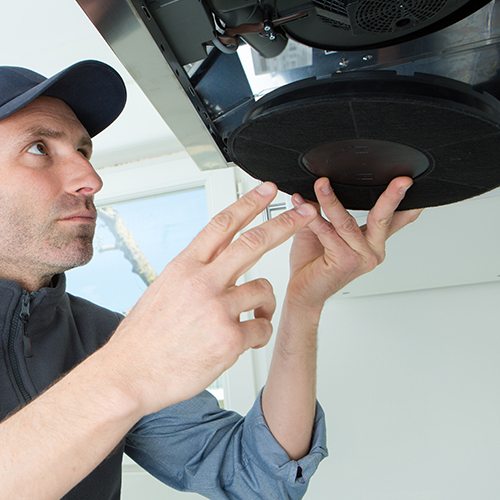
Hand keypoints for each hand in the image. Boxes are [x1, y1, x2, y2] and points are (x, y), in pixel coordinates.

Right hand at [101, 182, 316, 415]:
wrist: (129, 374)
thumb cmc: (145, 336)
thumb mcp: (164, 289)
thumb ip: (193, 273)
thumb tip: (216, 261)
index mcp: (185, 266)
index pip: (222, 225)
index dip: (249, 203)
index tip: (267, 190)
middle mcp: (203, 282)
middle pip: (253, 242)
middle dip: (284, 224)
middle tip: (305, 213)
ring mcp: (217, 308)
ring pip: (263, 289)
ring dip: (266, 302)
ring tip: (255, 315)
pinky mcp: (229, 338)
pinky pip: (263, 327)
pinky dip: (261, 332)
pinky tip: (247, 339)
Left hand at [286, 177, 422, 310]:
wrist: (302, 291)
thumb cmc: (312, 263)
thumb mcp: (324, 229)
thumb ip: (328, 210)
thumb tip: (323, 185)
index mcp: (371, 242)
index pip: (392, 219)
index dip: (404, 202)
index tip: (410, 183)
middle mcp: (371, 250)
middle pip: (382, 218)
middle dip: (391, 197)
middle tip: (401, 181)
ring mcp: (361, 258)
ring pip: (347, 222)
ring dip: (331, 200)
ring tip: (321, 185)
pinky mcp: (345, 261)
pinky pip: (329, 233)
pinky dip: (314, 218)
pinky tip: (303, 205)